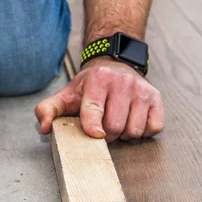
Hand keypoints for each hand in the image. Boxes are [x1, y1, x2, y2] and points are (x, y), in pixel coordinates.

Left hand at [35, 57, 163, 141]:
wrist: (116, 66)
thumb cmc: (91, 86)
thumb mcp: (67, 94)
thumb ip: (49, 110)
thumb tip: (45, 128)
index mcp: (98, 79)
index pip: (94, 108)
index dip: (93, 125)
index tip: (95, 135)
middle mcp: (122, 82)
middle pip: (115, 125)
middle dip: (107, 134)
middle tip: (103, 129)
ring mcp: (141, 90)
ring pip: (134, 130)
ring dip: (125, 135)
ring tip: (118, 125)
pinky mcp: (156, 98)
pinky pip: (154, 127)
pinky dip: (143, 132)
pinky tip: (133, 122)